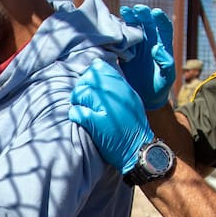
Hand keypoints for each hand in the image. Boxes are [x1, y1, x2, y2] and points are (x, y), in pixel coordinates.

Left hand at [69, 59, 154, 173]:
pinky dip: (75, 114)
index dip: (90, 75)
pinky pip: (78, 112)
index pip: (100, 68)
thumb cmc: (134, 127)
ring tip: (80, 108)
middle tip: (81, 98)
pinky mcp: (97, 123)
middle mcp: (115, 95)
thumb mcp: (131, 101)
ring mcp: (106, 108)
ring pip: (81, 93)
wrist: (140, 150)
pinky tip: (79, 118)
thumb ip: (117, 86)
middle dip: (81, 88)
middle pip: (88, 79)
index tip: (88, 85)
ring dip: (76, 101)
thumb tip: (97, 66)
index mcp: (123, 88)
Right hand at [119, 5, 174, 109]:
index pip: (164, 28)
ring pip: (133, 27)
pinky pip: (121, 38)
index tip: (156, 12)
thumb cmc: (160, 88)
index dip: (160, 19)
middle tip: (136, 8)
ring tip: (124, 11)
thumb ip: (165, 63)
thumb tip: (157, 48)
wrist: (145, 97)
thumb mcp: (167, 77)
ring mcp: (137, 46)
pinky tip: (113, 25)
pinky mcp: (125, 51)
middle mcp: (149, 43)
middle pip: (147, 23)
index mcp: (162, 46)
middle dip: (142, 14)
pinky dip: (118, 30)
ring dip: (129, 18)